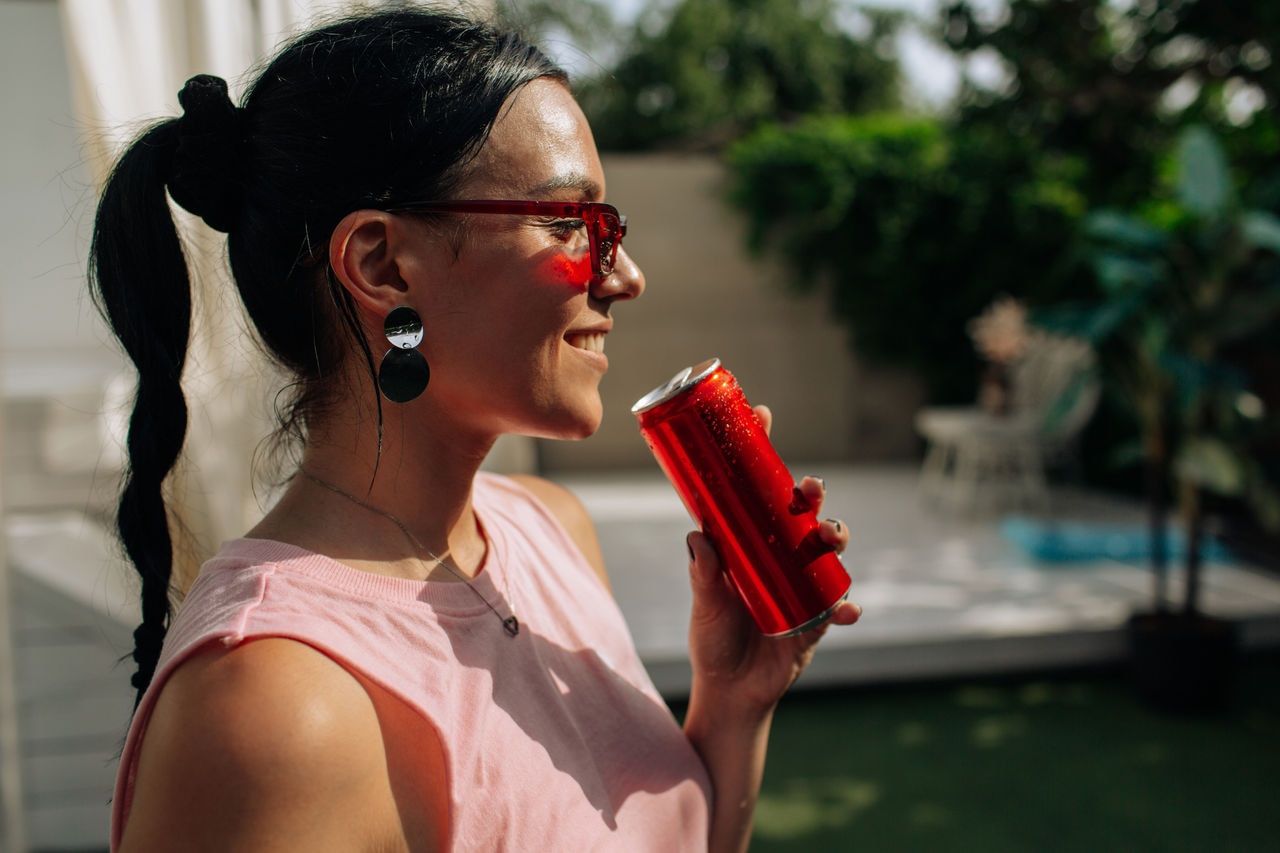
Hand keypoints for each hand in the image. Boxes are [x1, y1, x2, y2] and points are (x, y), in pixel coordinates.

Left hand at [685, 405, 860, 714]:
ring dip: (835, 537)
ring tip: (829, 537)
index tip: (763, 416)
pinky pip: (837, 608)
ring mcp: (803, 586)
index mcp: (750, 545)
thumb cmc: (713, 640)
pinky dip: (845, 607)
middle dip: (809, 495)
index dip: (763, 453)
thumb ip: (703, 573)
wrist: (731, 692)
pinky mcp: (816, 620)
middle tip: (807, 489)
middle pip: (801, 514)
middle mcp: (780, 558)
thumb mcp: (705, 604)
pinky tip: (847, 609)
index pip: (757, 491)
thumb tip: (697, 534)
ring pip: (826, 551)